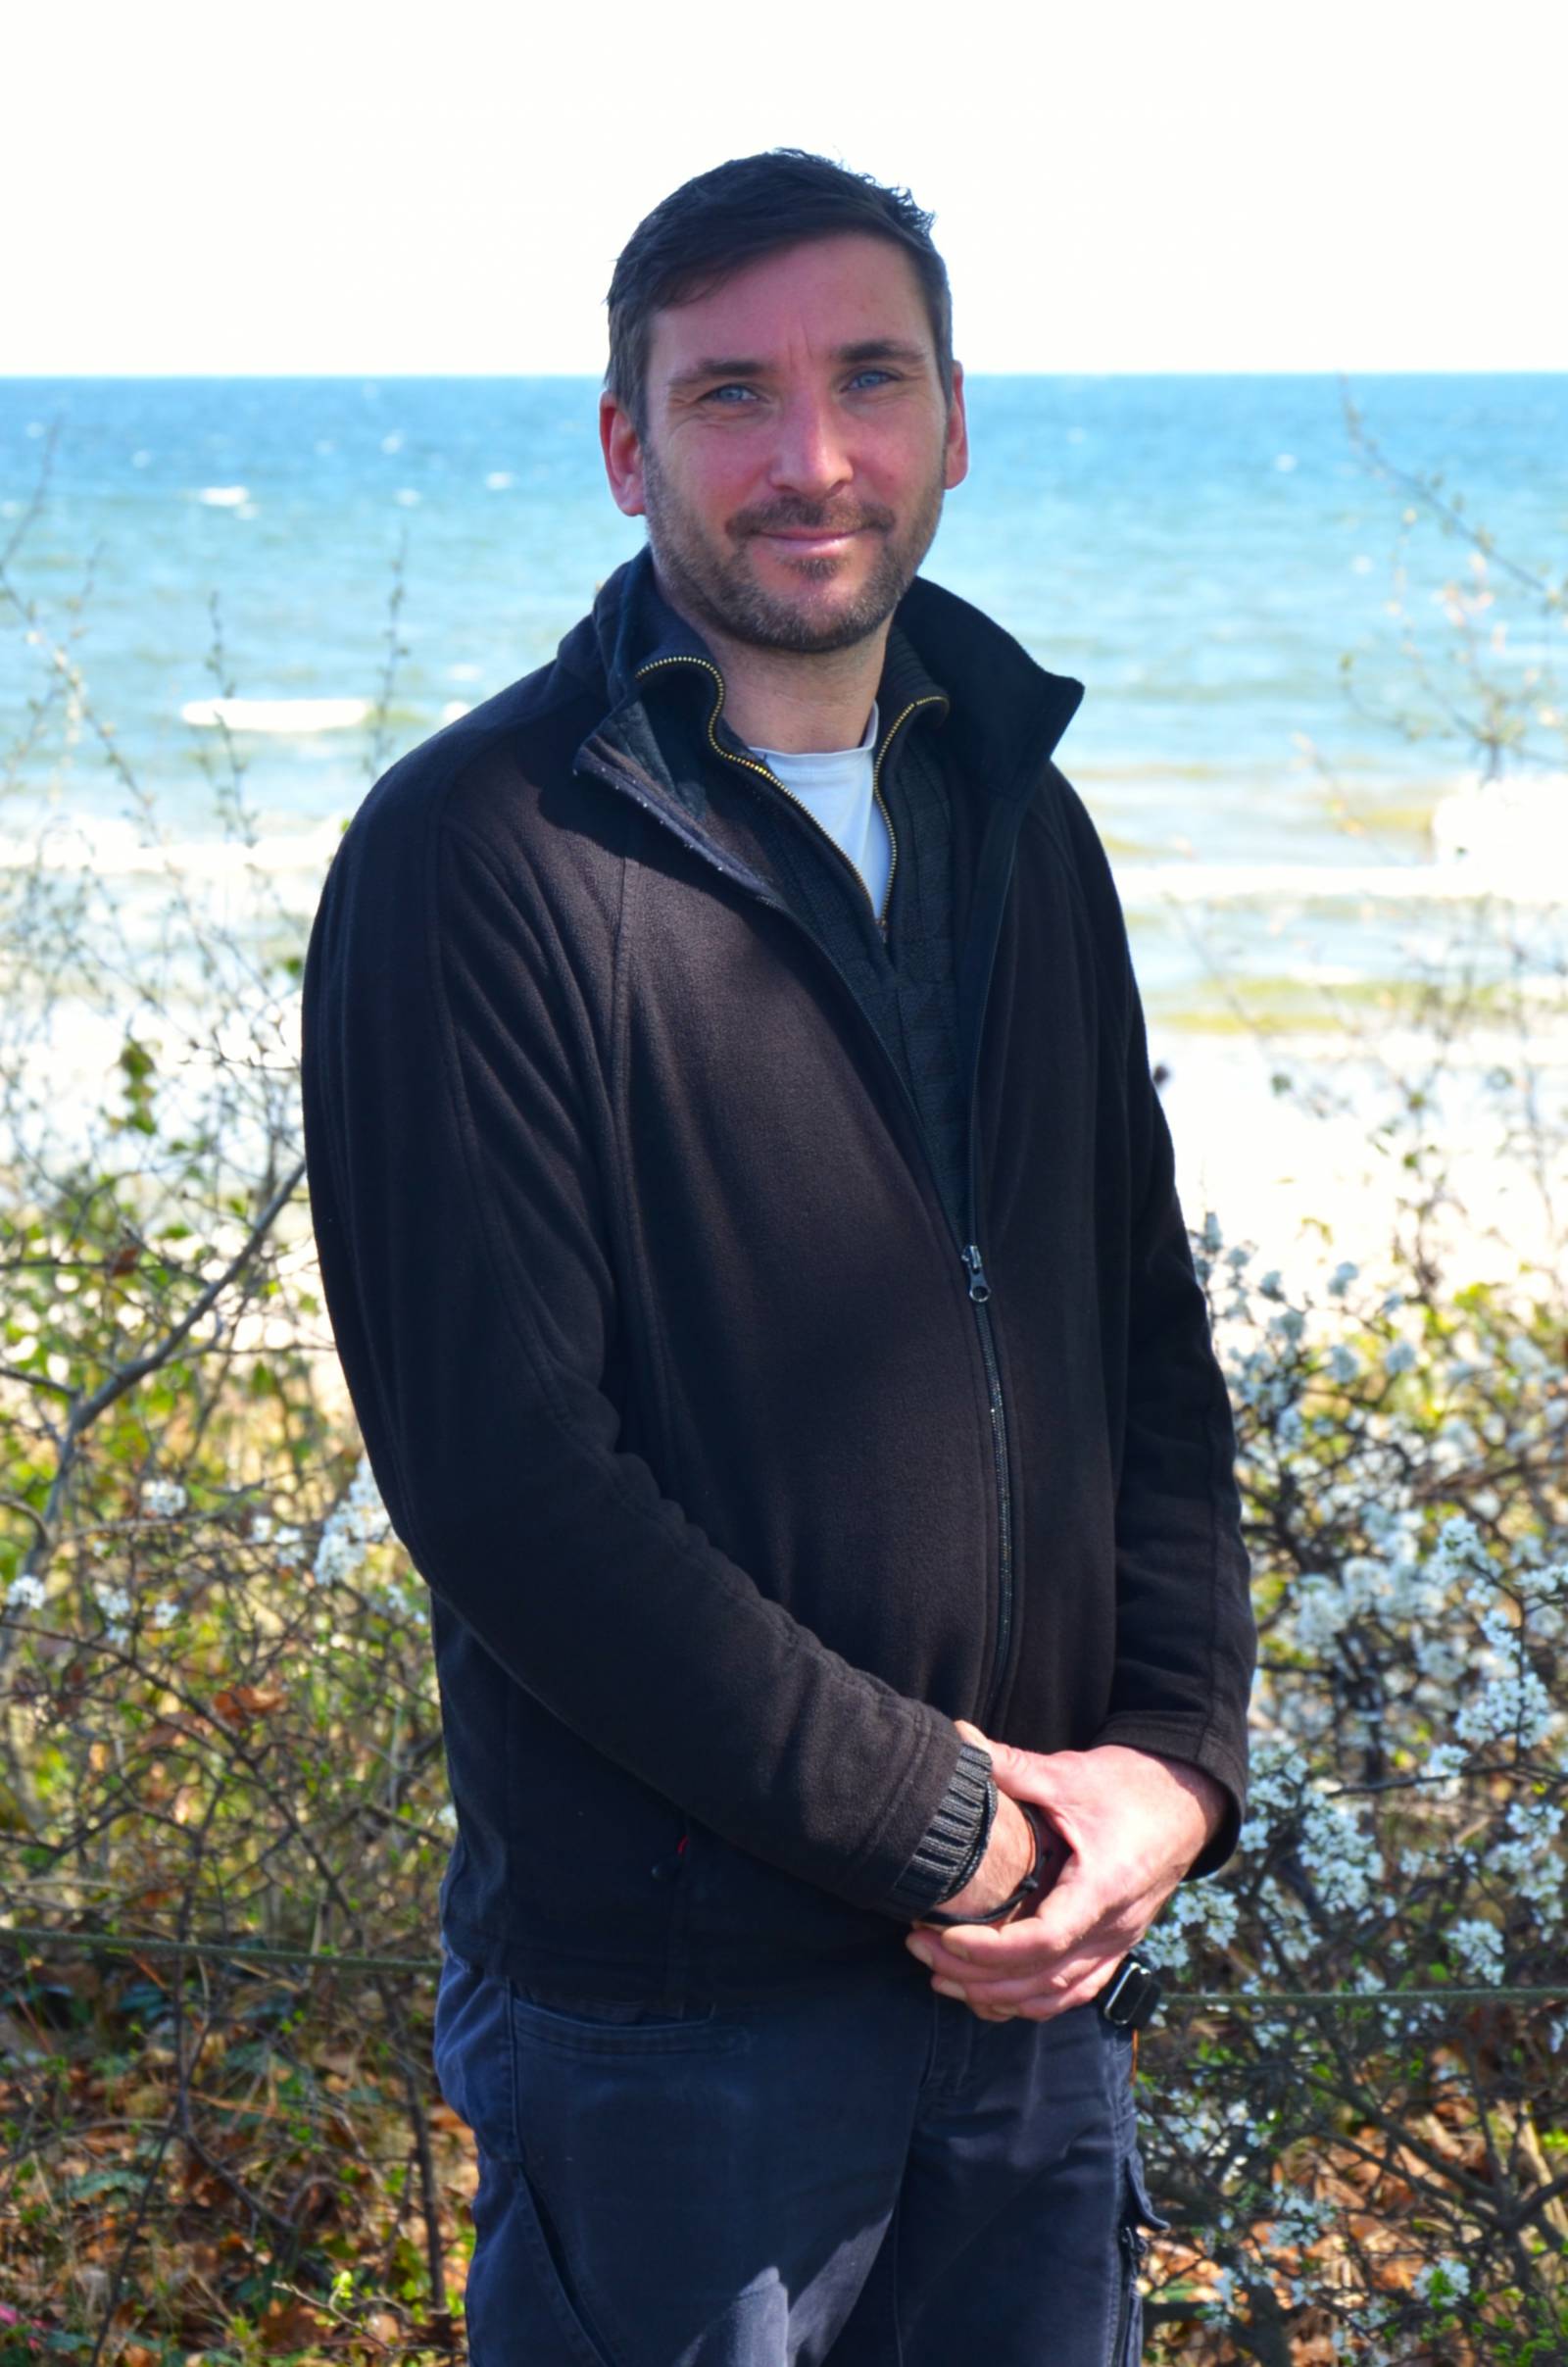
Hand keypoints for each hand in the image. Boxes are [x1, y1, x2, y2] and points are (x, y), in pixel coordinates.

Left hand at [905, 1726, 1225, 2023]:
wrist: (1185, 1801)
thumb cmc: (1129, 1786)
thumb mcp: (1069, 1774)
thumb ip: (1013, 1765)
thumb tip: (959, 1737)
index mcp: (1103, 1887)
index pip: (1044, 1940)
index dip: (990, 1948)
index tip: (942, 1935)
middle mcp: (1114, 1927)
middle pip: (1042, 1979)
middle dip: (976, 1975)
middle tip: (920, 1951)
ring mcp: (1117, 1943)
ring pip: (1056, 1996)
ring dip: (998, 1996)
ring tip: (941, 1978)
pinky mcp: (1115, 1947)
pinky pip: (1072, 1991)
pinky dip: (1029, 2002)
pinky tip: (988, 1995)